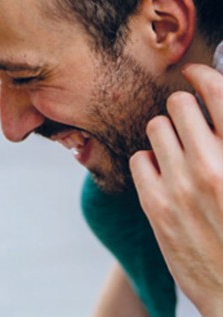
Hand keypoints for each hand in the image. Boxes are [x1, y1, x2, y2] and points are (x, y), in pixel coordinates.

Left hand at [130, 64, 222, 316]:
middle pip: (179, 105)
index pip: (219, 92)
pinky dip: (149, 161)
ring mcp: (181, 187)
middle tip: (187, 118)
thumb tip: (215, 105)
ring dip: (165, 133)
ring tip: (176, 148)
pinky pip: (139, 159)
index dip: (203, 74)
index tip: (194, 72)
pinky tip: (163, 174)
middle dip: (182, 107)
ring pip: (155, 128)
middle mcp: (214, 166)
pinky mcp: (155, 207)